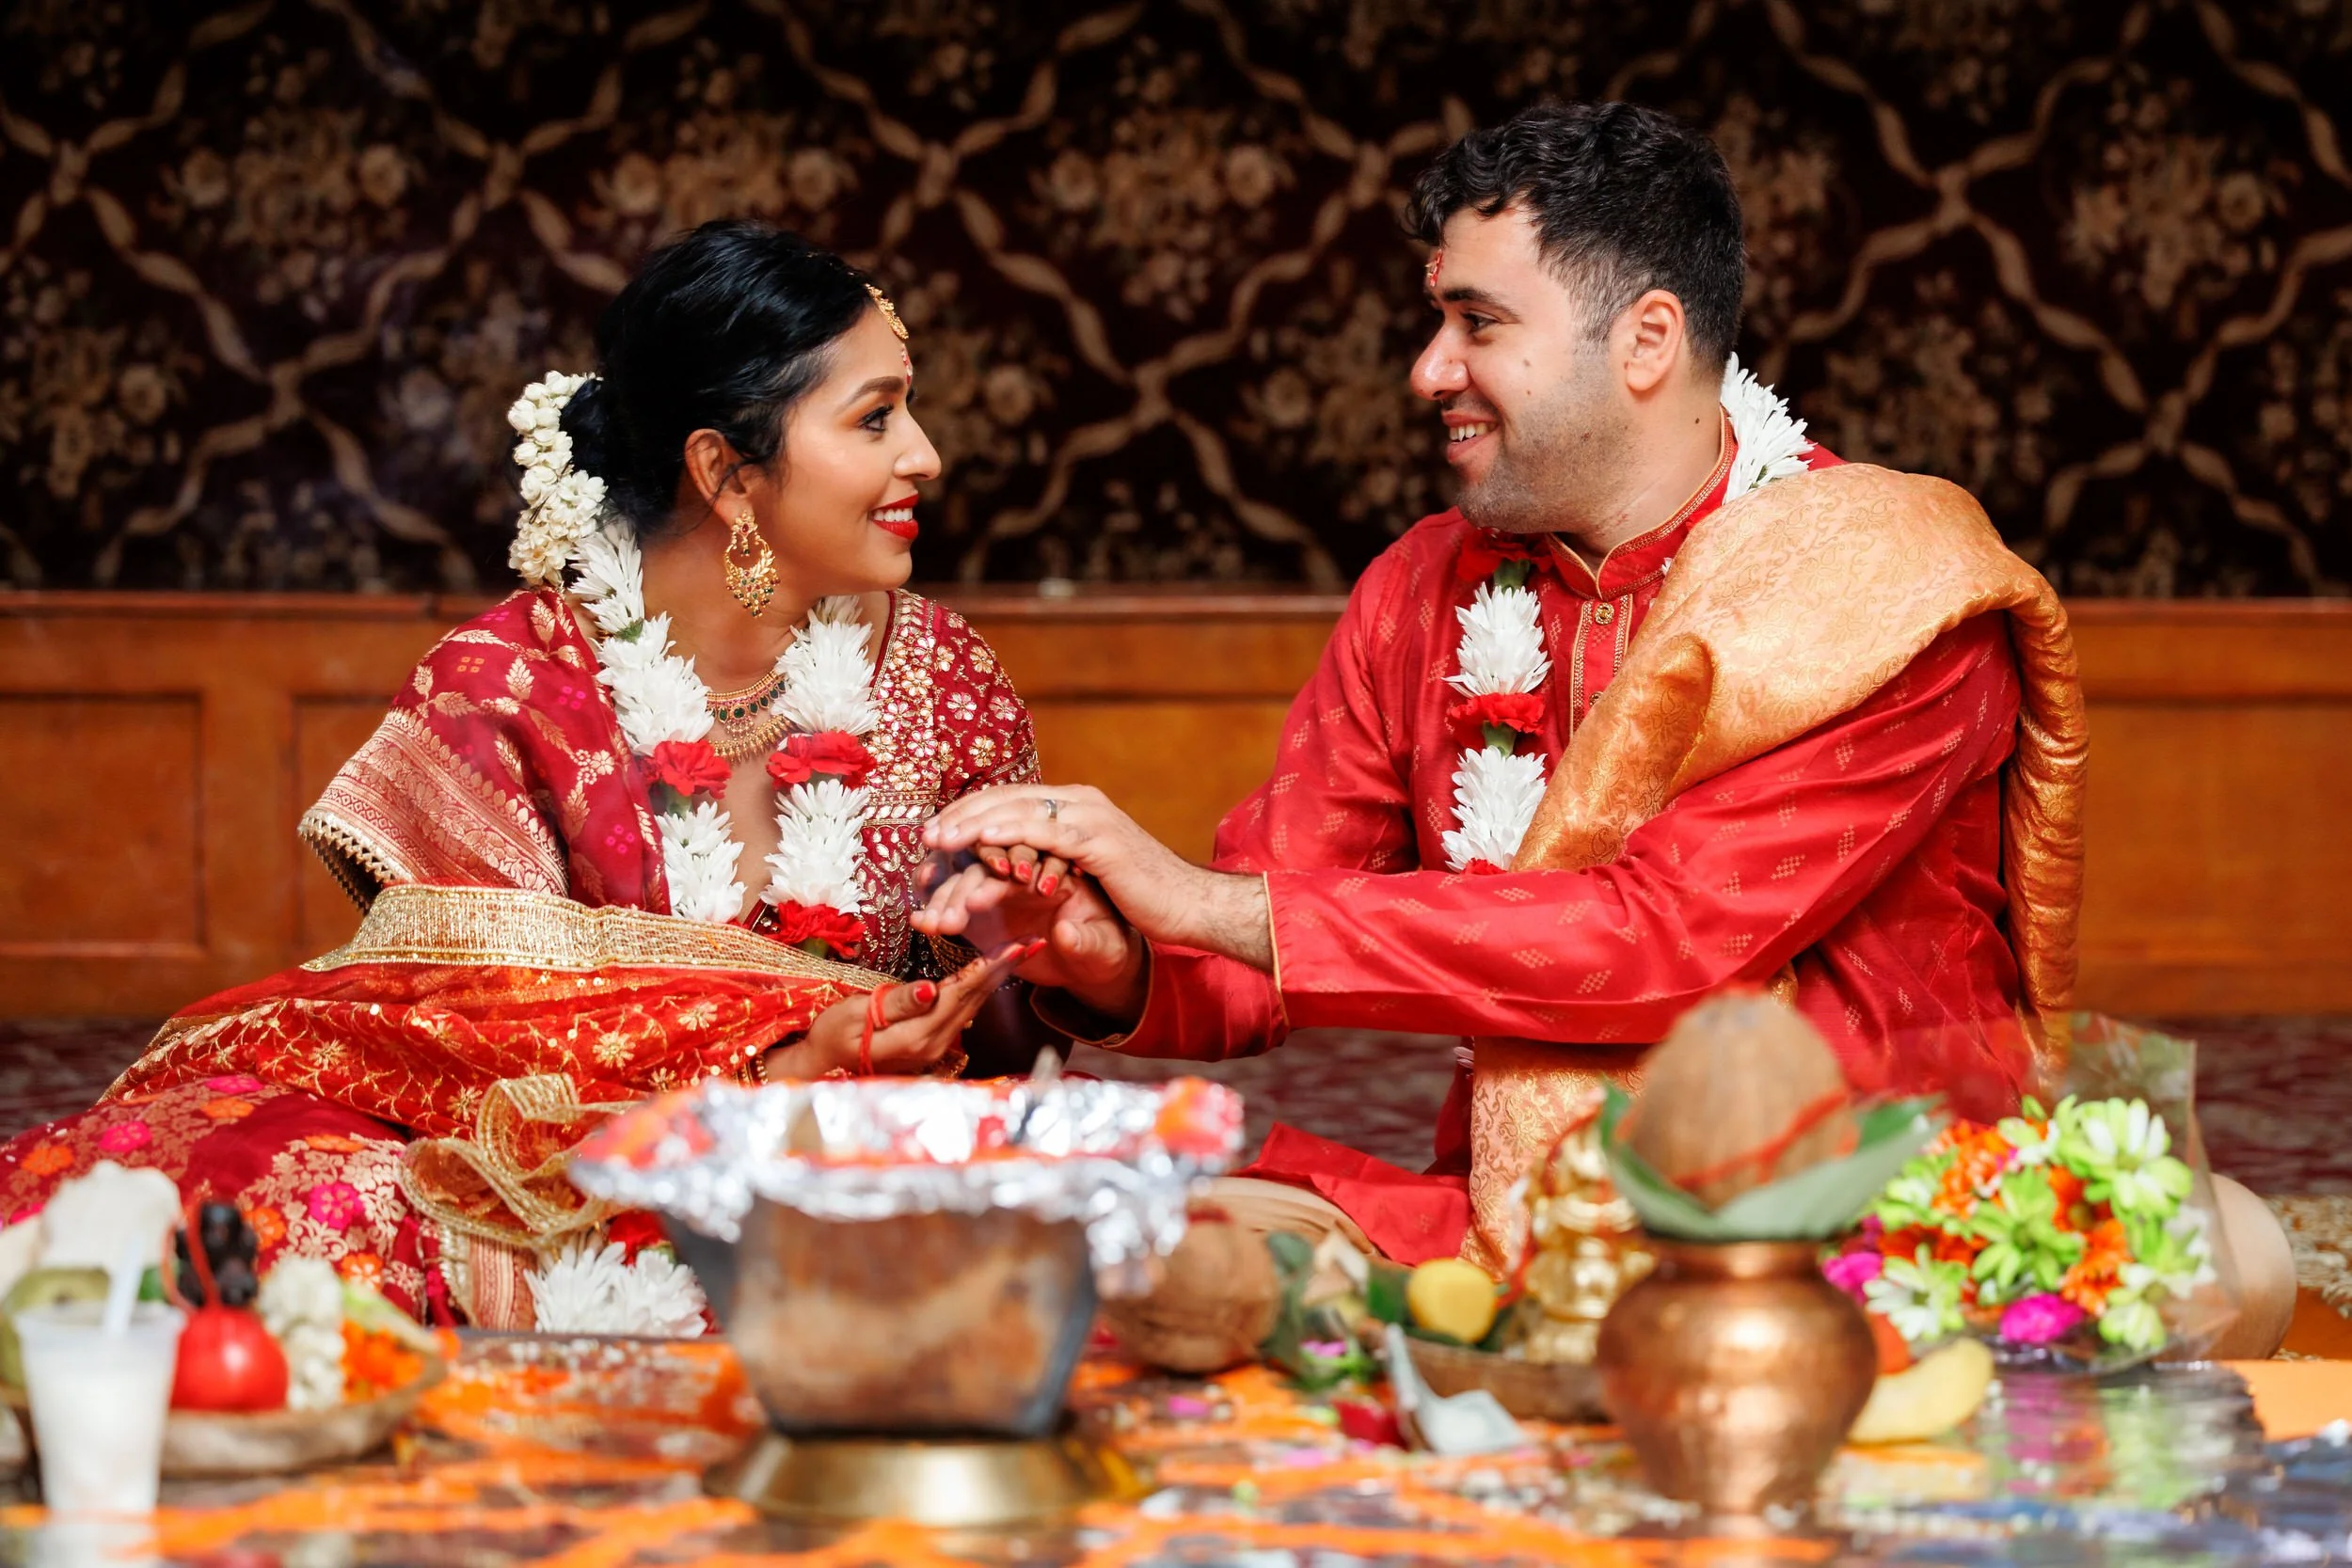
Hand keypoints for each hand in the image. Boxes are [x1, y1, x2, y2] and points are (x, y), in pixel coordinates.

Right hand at [763, 940, 1041, 1079]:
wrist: (821, 1066)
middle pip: (976, 999)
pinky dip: (979, 987)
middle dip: (1006, 968)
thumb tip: (929, 988)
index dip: (989, 968)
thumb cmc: (832, 1037)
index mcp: (918, 1037)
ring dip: (998, 976)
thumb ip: (896, 1003)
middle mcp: (934, 1044)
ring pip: (972, 1004)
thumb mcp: (856, 1016)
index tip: (1017, 947)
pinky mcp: (930, 1041)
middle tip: (1036, 941)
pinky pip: (961, 1010)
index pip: (960, 994)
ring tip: (1023, 951)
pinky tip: (993, 972)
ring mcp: (935, 1046)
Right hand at [913, 859, 1147, 1022]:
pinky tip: (922, 921)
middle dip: (968, 885)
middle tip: (952, 913)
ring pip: (967, 876)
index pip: (1031, 847)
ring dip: (947, 898)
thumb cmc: (1106, 948)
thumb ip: (1087, 941)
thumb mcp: (1105, 947)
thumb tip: (1065, 934)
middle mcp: (1028, 862)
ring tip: (933, 925)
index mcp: (1062, 858)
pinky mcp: (987, 903)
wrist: (1094, 961)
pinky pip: (956, 897)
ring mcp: (1004, 881)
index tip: (987, 892)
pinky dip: (938, 906)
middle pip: (989, 857)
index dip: (1008, 865)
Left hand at [917, 785, 1227, 951]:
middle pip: (1007, 799)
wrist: (1190, 906)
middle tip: (926, 834)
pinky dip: (1007, 833)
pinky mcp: (1098, 839)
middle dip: (962, 815)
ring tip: (940, 839)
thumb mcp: (1087, 873)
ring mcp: (1089, 816)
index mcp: (1075, 806)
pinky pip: (1043, 833)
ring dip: (974, 823)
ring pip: (1019, 811)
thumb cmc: (1141, 897)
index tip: (936, 831)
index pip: (1011, 800)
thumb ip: (1054, 860)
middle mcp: (1079, 802)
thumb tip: (1020, 864)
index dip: (970, 813)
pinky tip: (978, 841)